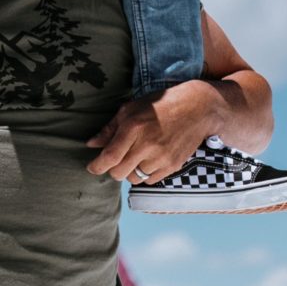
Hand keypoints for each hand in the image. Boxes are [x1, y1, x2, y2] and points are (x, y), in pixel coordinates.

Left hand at [85, 81, 225, 184]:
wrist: (196, 109)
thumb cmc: (159, 105)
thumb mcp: (130, 109)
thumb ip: (110, 129)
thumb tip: (91, 144)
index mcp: (133, 128)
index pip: (110, 157)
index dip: (97, 166)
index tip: (91, 168)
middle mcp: (147, 145)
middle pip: (119, 173)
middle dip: (112, 169)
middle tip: (114, 160)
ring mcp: (162, 157)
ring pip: (134, 178)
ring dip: (129, 171)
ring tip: (135, 155)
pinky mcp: (173, 166)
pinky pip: (150, 180)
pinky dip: (144, 174)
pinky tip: (147, 159)